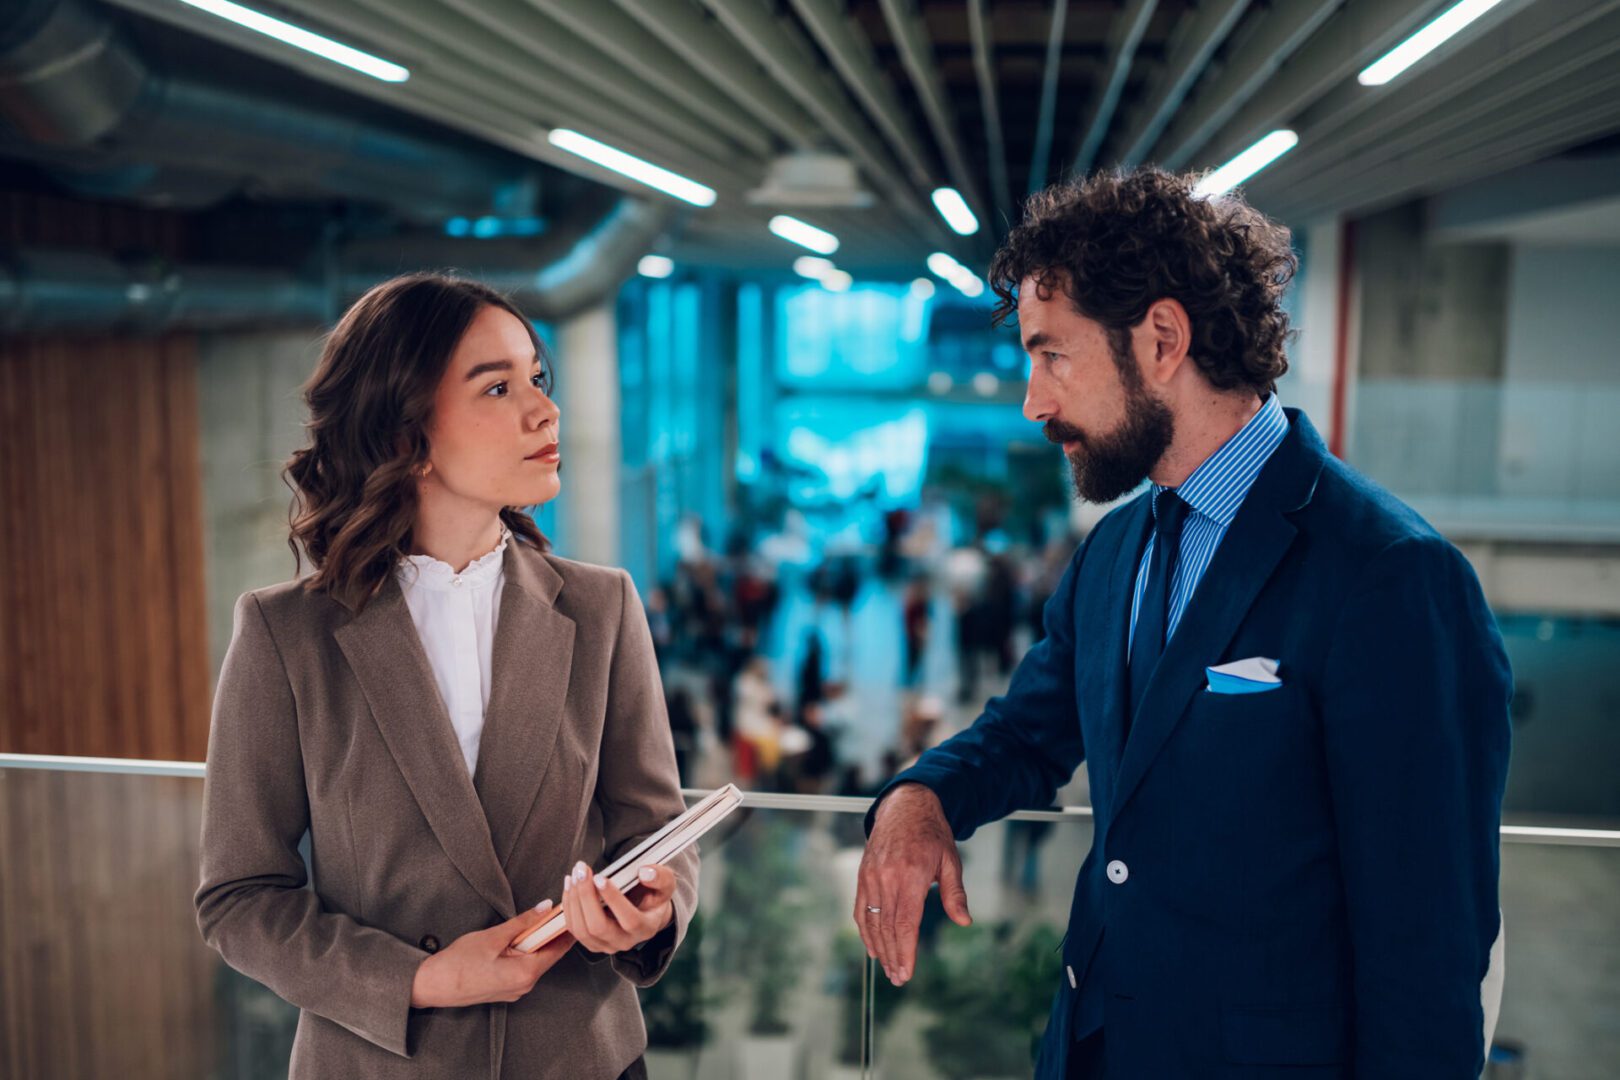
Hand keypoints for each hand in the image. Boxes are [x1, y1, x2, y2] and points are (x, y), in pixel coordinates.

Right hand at [410, 901, 573, 1007]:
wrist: (432, 986)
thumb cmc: (459, 963)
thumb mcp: (493, 937)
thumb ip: (523, 922)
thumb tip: (545, 908)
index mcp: (526, 974)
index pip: (558, 949)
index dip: (566, 929)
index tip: (573, 912)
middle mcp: (524, 986)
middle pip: (548, 955)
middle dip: (553, 933)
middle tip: (558, 910)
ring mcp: (515, 991)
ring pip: (535, 961)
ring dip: (538, 942)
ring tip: (540, 921)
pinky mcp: (505, 989)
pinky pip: (523, 968)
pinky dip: (526, 952)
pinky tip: (521, 939)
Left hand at [561, 861, 676, 954]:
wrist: (645, 912)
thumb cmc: (654, 896)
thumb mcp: (665, 884)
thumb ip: (660, 877)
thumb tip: (644, 873)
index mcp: (646, 928)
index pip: (629, 920)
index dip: (613, 900)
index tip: (600, 877)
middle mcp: (625, 942)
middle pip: (598, 927)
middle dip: (586, 897)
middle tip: (581, 871)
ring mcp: (606, 945)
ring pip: (581, 930)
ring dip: (574, 900)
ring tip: (573, 875)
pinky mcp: (591, 942)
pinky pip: (573, 928)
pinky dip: (568, 905)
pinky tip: (570, 884)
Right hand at [855, 783, 971, 986]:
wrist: (906, 806)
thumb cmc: (933, 834)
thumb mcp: (951, 860)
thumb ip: (955, 893)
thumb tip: (964, 921)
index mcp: (911, 875)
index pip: (905, 923)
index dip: (905, 951)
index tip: (907, 972)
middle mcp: (887, 877)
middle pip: (887, 927)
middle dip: (892, 956)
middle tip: (898, 978)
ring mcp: (871, 876)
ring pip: (871, 921)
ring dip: (878, 948)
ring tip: (887, 968)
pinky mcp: (863, 874)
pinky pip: (860, 908)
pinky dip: (865, 930)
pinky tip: (871, 946)